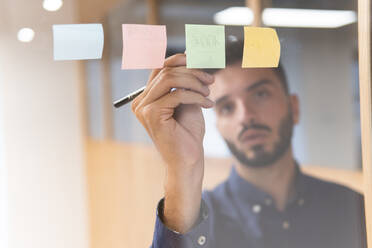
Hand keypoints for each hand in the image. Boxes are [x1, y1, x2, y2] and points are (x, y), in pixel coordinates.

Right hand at [132, 54, 214, 171]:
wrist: (187, 160)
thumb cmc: (188, 133)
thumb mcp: (187, 101)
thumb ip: (184, 83)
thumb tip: (191, 60)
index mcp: (147, 97)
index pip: (159, 68)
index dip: (178, 60)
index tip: (198, 61)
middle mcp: (141, 101)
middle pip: (166, 71)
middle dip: (192, 72)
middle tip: (210, 80)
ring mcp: (143, 107)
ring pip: (170, 78)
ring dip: (194, 82)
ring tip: (208, 92)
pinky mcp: (151, 114)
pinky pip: (177, 94)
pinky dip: (196, 96)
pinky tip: (207, 104)